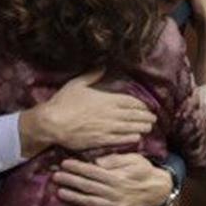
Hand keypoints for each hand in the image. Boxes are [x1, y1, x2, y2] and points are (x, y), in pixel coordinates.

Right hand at [22, 71, 155, 153]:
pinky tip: (136, 138)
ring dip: (141, 127)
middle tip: (153, 118)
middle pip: (134, 115)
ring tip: (148, 128)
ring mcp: (107, 128)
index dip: (141, 105)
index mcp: (107, 99)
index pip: (131, 102)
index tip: (147, 107)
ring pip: (130, 127)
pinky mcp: (100, 140)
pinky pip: (120, 139)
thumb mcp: (77, 83)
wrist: (52, 123)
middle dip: (145, 117)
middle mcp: (111, 114)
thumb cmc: (63, 102)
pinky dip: (130, 138)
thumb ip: (92, 75)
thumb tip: (102, 65)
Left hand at [55, 154, 175, 205]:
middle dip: (71, 181)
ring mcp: (115, 205)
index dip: (77, 167)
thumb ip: (116, 160)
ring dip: (74, 198)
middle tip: (56, 176)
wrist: (159, 190)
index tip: (64, 163)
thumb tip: (97, 162)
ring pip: (90, 202)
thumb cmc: (145, 171)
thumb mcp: (134, 160)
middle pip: (88, 186)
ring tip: (60, 192)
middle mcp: (114, 192)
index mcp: (118, 177)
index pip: (93, 171)